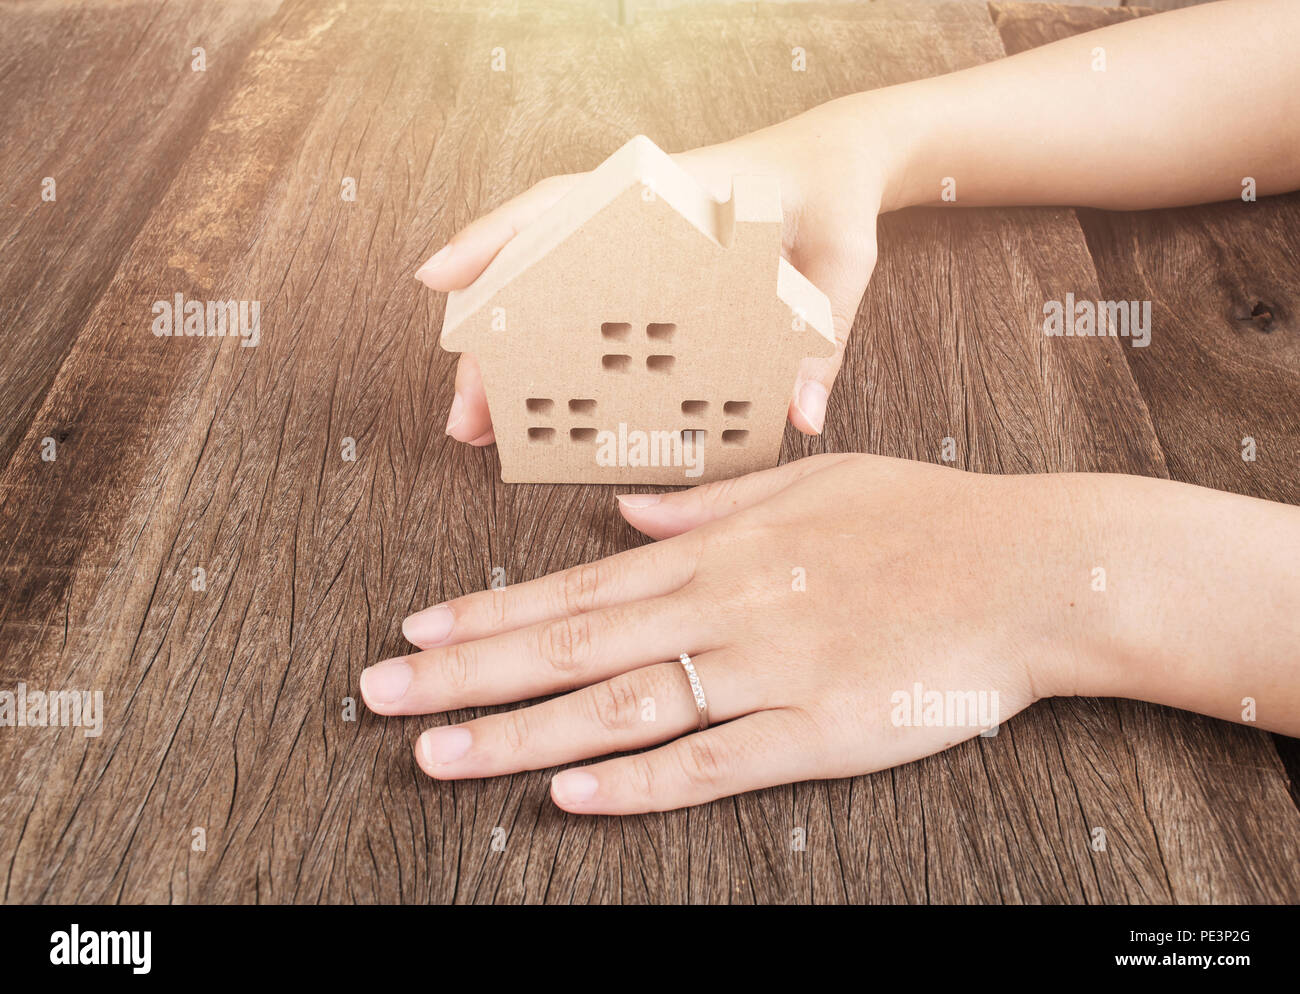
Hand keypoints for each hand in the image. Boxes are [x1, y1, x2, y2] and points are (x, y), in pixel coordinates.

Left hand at [360, 454, 1120, 812]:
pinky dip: (639, 783)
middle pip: (573, 647)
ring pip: (621, 707)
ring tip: (438, 753)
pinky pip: (714, 764)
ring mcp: (768, 671)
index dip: (490, 611)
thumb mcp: (810, 480)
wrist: (1031, 570)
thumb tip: (625, 508)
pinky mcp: (819, 732)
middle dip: (467, 672)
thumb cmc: (924, 516)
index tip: (418, 628)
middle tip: (381, 695)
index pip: (578, 586)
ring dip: (522, 734)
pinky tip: (571, 798)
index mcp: (720, 550)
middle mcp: (725, 608)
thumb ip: (708, 502)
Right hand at [416, 100, 902, 443]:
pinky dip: (552, 354)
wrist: (836, 168)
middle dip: (488, 341)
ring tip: (486, 429)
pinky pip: (579, 310)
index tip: (438, 280)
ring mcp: (630, 246)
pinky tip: (539, 401)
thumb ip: (822, 340)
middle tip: (466, 419)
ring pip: (545, 295)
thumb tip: (801, 416)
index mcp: (670, 194)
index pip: (563, 206)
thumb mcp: (839, 267)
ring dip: (510, 358)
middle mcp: (633, 218)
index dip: (494, 240)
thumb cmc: (832, 202)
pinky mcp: (642, 276)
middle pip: (535, 270)